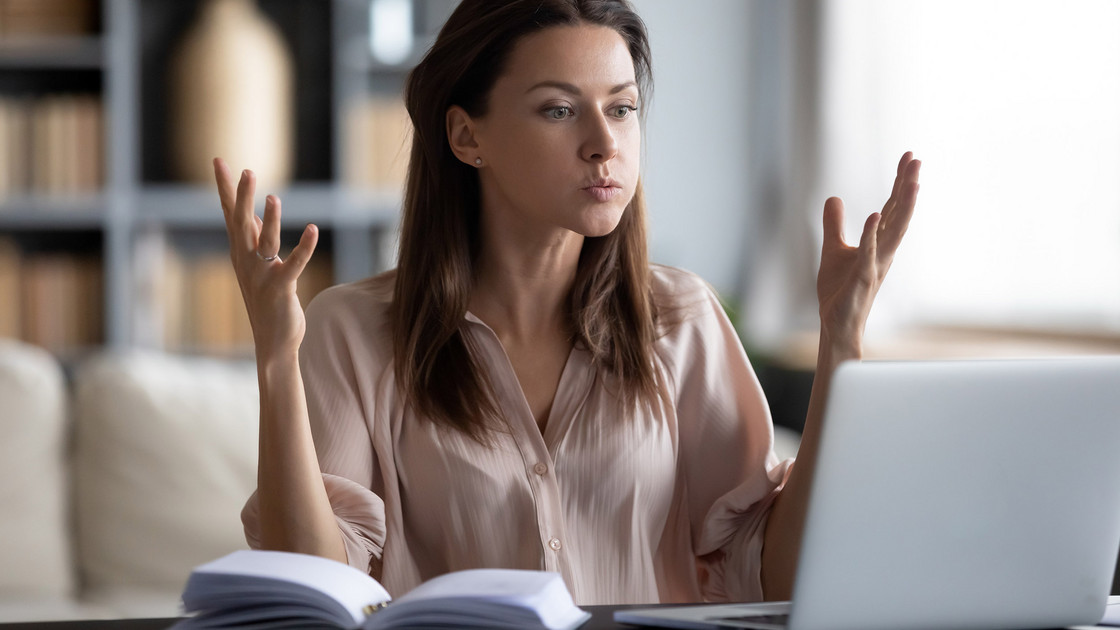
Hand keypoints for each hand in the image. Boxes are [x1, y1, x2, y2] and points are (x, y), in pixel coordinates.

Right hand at [213, 158, 318, 356]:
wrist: (273, 341)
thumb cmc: (267, 300)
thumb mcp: (257, 264)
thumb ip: (254, 238)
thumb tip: (252, 212)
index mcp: (241, 252)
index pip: (230, 213)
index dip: (225, 187)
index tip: (219, 160)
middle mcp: (247, 261)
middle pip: (241, 222)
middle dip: (241, 196)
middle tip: (245, 170)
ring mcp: (262, 275)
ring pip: (265, 241)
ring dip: (270, 219)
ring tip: (274, 197)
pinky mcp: (281, 288)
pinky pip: (294, 264)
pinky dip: (304, 247)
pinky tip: (312, 229)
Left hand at [816, 151, 920, 358]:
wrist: (836, 323)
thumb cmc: (839, 290)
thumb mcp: (833, 249)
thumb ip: (834, 224)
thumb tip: (834, 198)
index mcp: (878, 242)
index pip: (892, 206)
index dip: (900, 182)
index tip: (909, 156)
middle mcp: (883, 251)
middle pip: (899, 213)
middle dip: (907, 186)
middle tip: (916, 159)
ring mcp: (875, 264)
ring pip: (894, 231)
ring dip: (903, 207)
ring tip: (912, 182)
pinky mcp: (862, 278)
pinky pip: (868, 253)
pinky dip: (871, 235)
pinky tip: (873, 215)